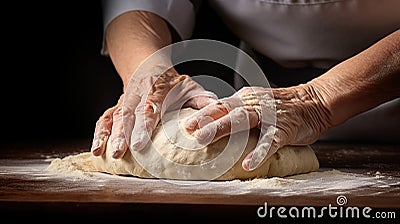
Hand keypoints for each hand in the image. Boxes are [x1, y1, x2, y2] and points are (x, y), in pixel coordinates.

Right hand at [91, 67, 216, 158]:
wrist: (148, 65)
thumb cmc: (172, 83)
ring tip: (103, 153)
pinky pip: (104, 119)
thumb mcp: (189, 86)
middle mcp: (137, 94)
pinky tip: (96, 151)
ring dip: (106, 134)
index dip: (144, 123)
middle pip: (127, 113)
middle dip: (122, 133)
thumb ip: (201, 99)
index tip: (141, 142)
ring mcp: (124, 101)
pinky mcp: (116, 108)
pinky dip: (98, 134)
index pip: (150, 105)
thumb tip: (215, 110)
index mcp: (156, 88)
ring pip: (112, 116)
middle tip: (120, 152)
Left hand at [183, 85, 331, 170]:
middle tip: (189, 132)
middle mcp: (254, 105)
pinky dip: (258, 153)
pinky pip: (269, 142)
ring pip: (243, 121)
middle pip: (226, 111)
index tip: (184, 124)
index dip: (201, 114)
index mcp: (245, 99)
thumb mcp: (256, 104)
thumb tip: (212, 123)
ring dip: (222, 130)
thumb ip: (237, 112)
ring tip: (205, 140)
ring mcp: (269, 116)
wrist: (313, 102)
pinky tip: (247, 164)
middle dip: (206, 121)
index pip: (219, 105)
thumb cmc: (281, 107)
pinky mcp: (284, 130)